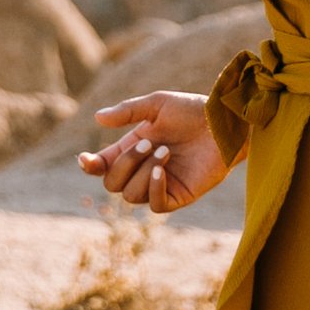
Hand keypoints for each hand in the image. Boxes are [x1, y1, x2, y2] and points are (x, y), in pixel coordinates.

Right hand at [81, 91, 229, 212]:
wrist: (224, 123)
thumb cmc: (192, 111)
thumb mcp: (157, 105)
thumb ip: (128, 111)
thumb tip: (97, 117)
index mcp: (132, 148)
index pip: (103, 166)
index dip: (91, 167)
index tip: (86, 160)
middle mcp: (142, 169)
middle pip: (112, 183)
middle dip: (125, 164)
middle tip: (148, 143)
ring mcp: (160, 185)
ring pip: (131, 195)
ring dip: (143, 172)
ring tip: (166, 151)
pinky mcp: (179, 196)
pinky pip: (155, 205)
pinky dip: (153, 188)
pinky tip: (161, 170)